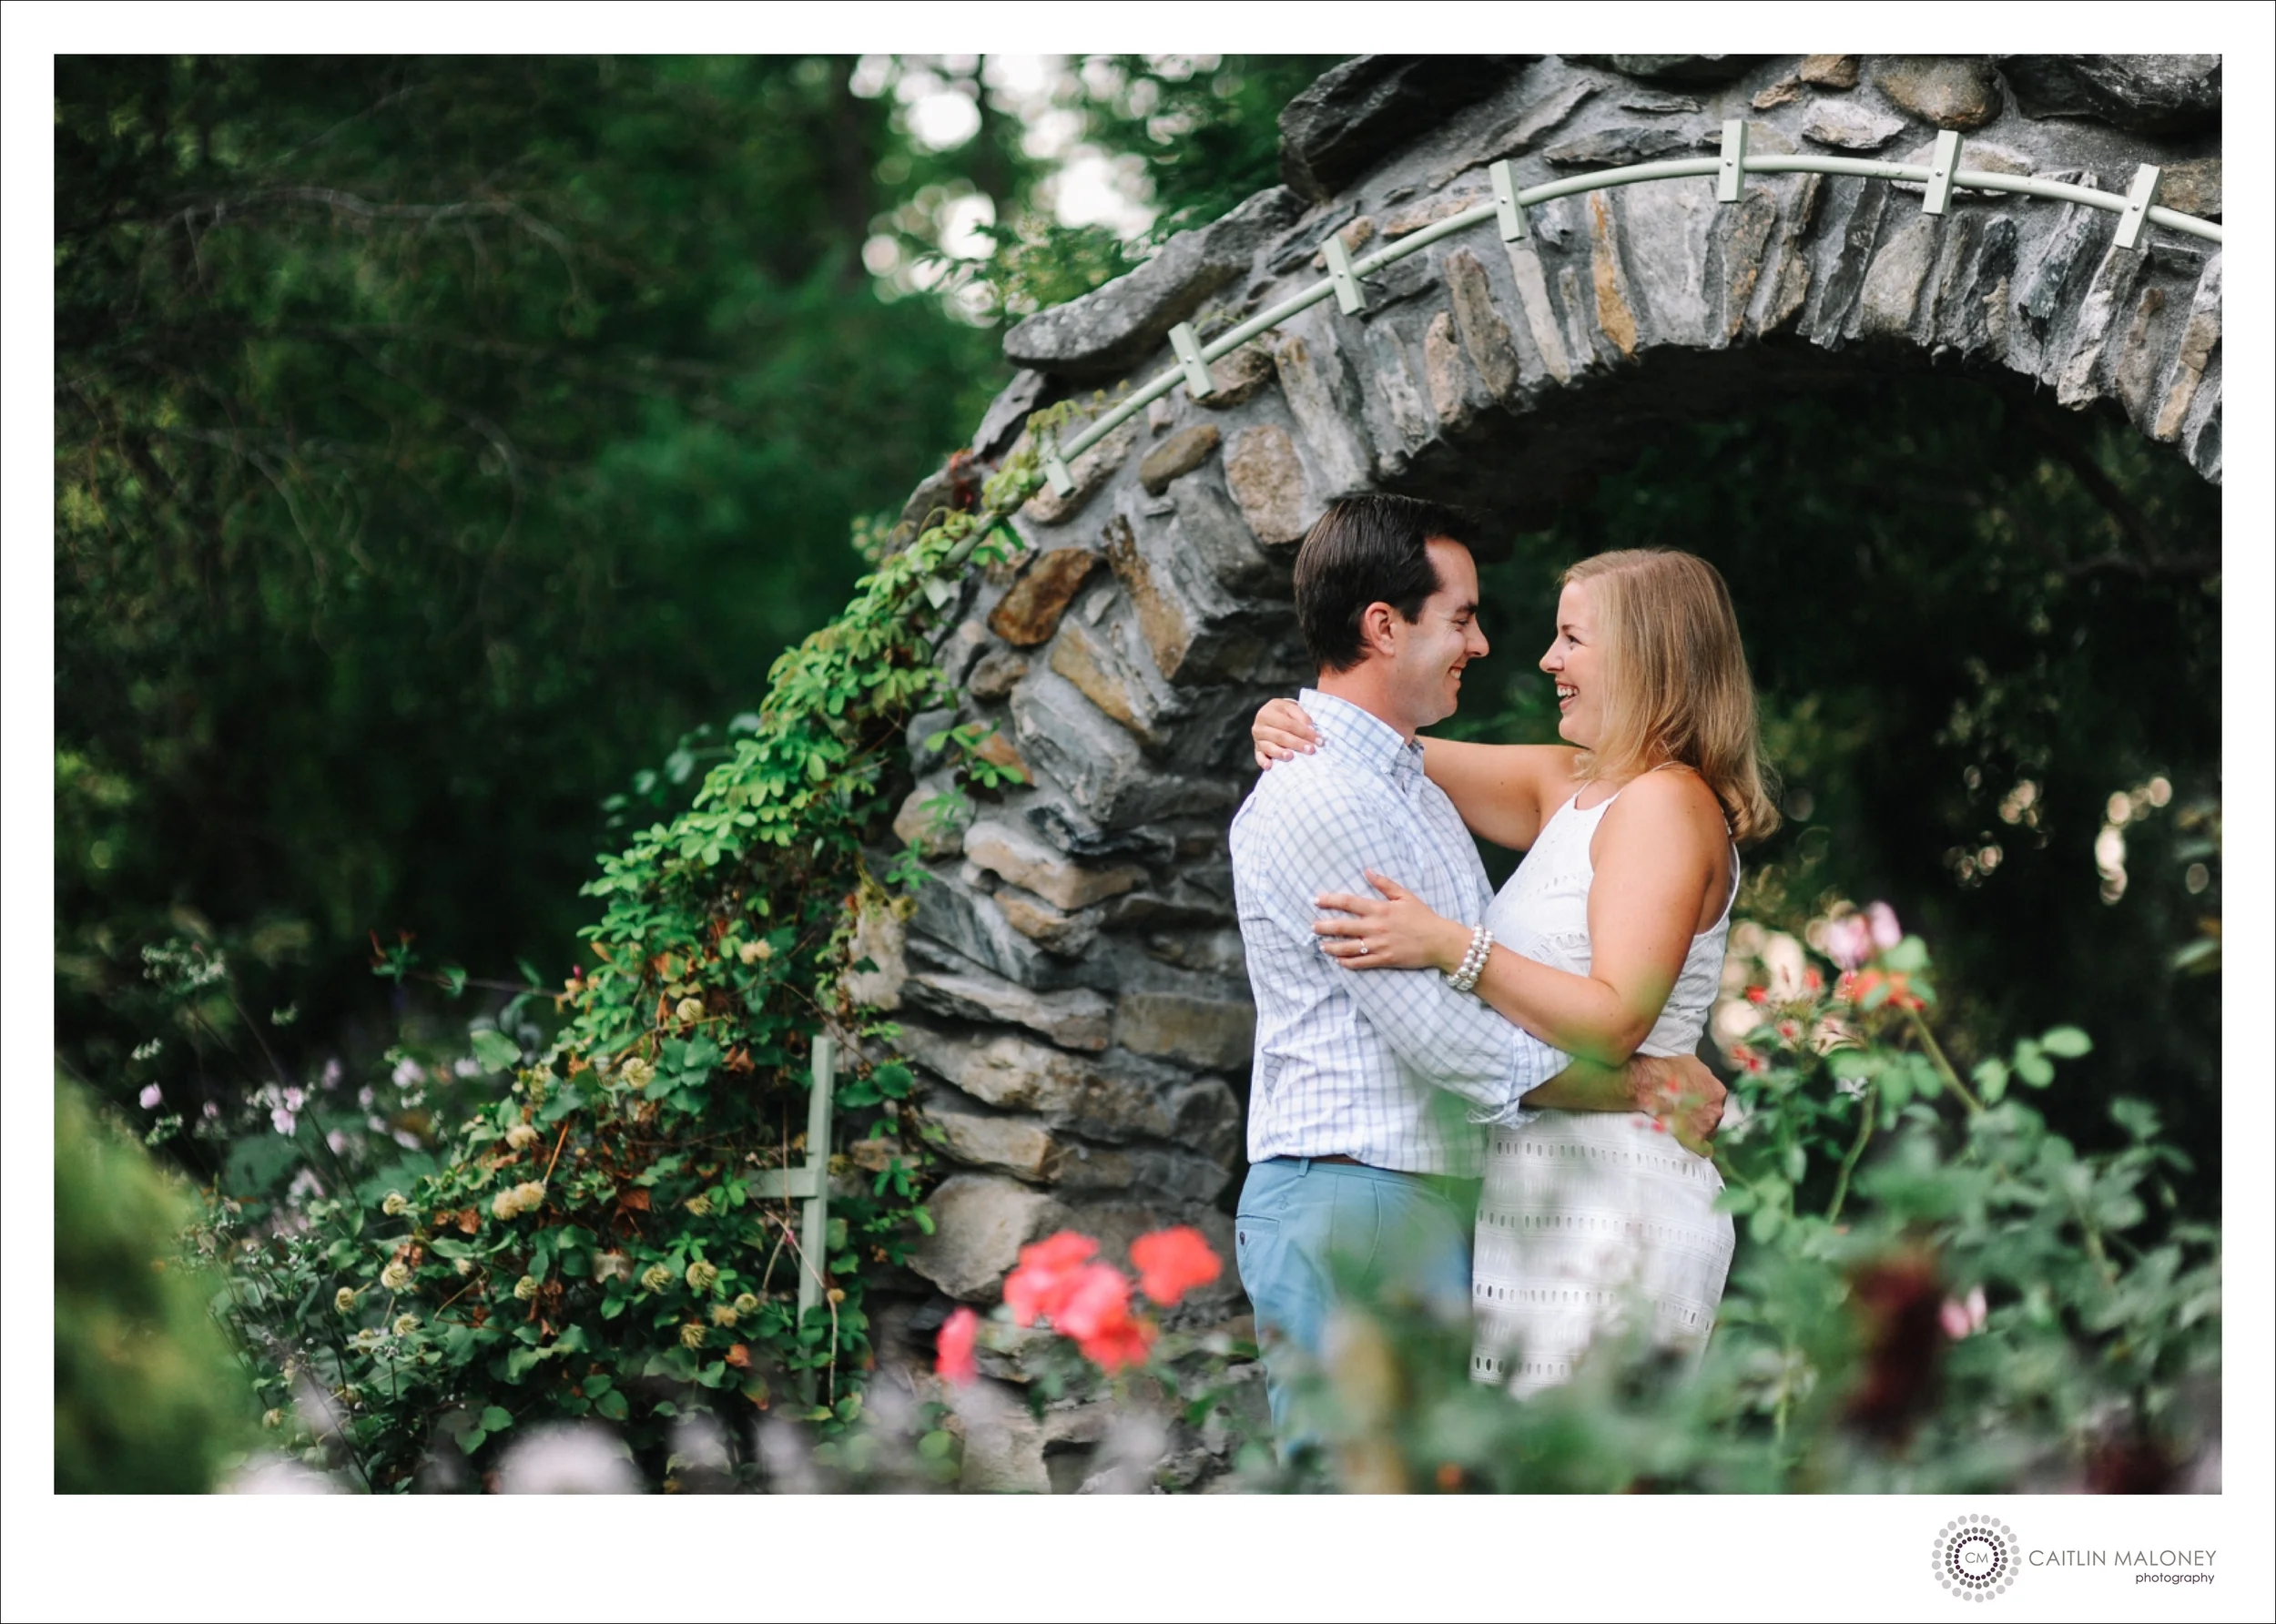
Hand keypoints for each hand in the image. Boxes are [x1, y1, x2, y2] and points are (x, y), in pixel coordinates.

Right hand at [1252, 696, 1318, 770]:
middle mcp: (1259, 726)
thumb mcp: (1292, 709)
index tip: (1319, 741)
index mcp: (1268, 713)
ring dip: (1280, 753)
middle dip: (1297, 744)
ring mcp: (1257, 739)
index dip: (1305, 733)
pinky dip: (1263, 762)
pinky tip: (1269, 767)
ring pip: (1269, 747)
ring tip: (1291, 757)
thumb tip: (1311, 730)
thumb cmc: (1286, 713)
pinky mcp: (1257, 749)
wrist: (1273, 715)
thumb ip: (1302, 717)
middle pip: (1280, 736)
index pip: (1289, 724)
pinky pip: (1259, 757)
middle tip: (1311, 750)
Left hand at [1312, 870, 1470, 972]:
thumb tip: (1367, 871)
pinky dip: (1347, 963)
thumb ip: (1384, 884)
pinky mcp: (1384, 959)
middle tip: (1312, 927)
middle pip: (1343, 926)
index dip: (1330, 900)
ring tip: (1321, 946)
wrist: (1439, 941)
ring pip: (1348, 947)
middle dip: (1324, 926)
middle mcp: (1376, 927)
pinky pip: (1361, 963)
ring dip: (1332, 947)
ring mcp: (1379, 945)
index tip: (1316, 900)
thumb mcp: (1405, 896)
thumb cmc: (1423, 917)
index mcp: (1380, 909)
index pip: (1349, 903)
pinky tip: (1338, 962)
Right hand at [1629, 1054, 1726, 1158]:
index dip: (1704, 1103)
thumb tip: (1702, 1080)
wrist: (1650, 1085)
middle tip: (1685, 1115)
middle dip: (1702, 1117)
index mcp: (1718, 1092)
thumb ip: (1703, 1076)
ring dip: (1698, 1131)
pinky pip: (1704, 1150)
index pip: (1716, 1102)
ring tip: (1681, 1127)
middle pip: (1714, 1118)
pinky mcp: (1696, 1140)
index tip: (1693, 1104)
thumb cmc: (1667, 1072)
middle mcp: (1717, 1110)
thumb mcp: (1692, 1063)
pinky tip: (1691, 1144)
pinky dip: (1699, 1148)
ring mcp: (1707, 1126)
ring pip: (1709, 1133)